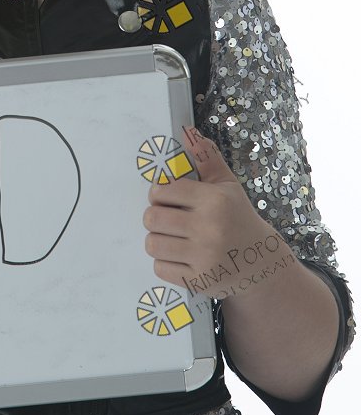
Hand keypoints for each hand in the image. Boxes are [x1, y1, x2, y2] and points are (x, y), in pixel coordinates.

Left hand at [142, 125, 285, 296]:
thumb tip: (189, 133)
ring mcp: (204, 257)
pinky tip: (181, 256)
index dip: (159, 193)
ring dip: (158, 240)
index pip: (162, 191)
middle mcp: (209, 228)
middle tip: (168, 219)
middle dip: (155, 217)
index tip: (166, 198)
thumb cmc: (238, 219)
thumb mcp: (227, 186)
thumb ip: (207, 158)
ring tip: (173, 238)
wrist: (262, 264)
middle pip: (152, 218)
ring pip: (152, 244)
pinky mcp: (200, 281)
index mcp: (214, 200)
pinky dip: (165, 263)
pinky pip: (160, 268)